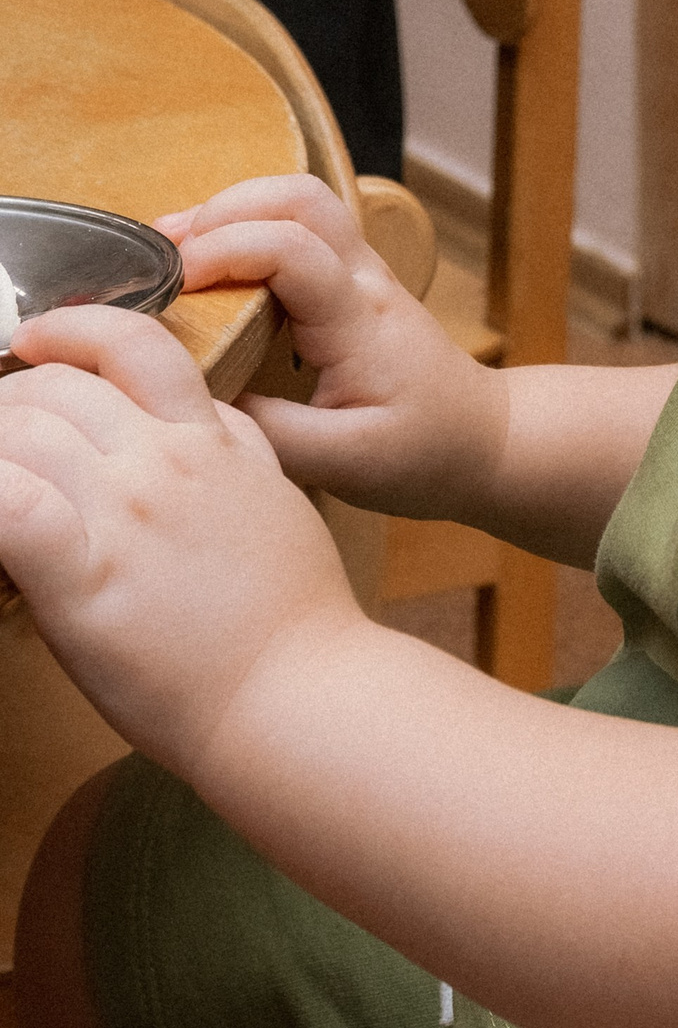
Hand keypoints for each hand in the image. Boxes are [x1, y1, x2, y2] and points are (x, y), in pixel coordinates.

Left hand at [0, 304, 359, 772]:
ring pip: (20, 433)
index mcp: (210, 441)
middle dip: (7, 399)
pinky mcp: (83, 574)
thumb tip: (206, 418)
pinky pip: (8, 505)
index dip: (73, 332)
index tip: (36, 341)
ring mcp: (124, 511)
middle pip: (57, 386)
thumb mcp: (276, 499)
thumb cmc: (293, 619)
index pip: (133, 345)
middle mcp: (164, 459)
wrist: (298, 695)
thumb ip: (234, 448)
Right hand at [155, 177, 506, 524]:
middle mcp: (365, 280)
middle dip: (223, 210)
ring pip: (302, 201)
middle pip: (299, 197)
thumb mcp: (344, 463)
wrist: (485, 441)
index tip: (169, 285)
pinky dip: (251, 231)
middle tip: (161, 254)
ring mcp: (364, 273)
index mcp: (360, 320)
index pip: (291, 249)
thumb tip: (200, 396)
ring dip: (234, 213)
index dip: (223, 251)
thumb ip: (270, 433)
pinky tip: (211, 270)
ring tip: (172, 253)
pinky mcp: (355, 282)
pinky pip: (303, 230)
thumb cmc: (422, 453)